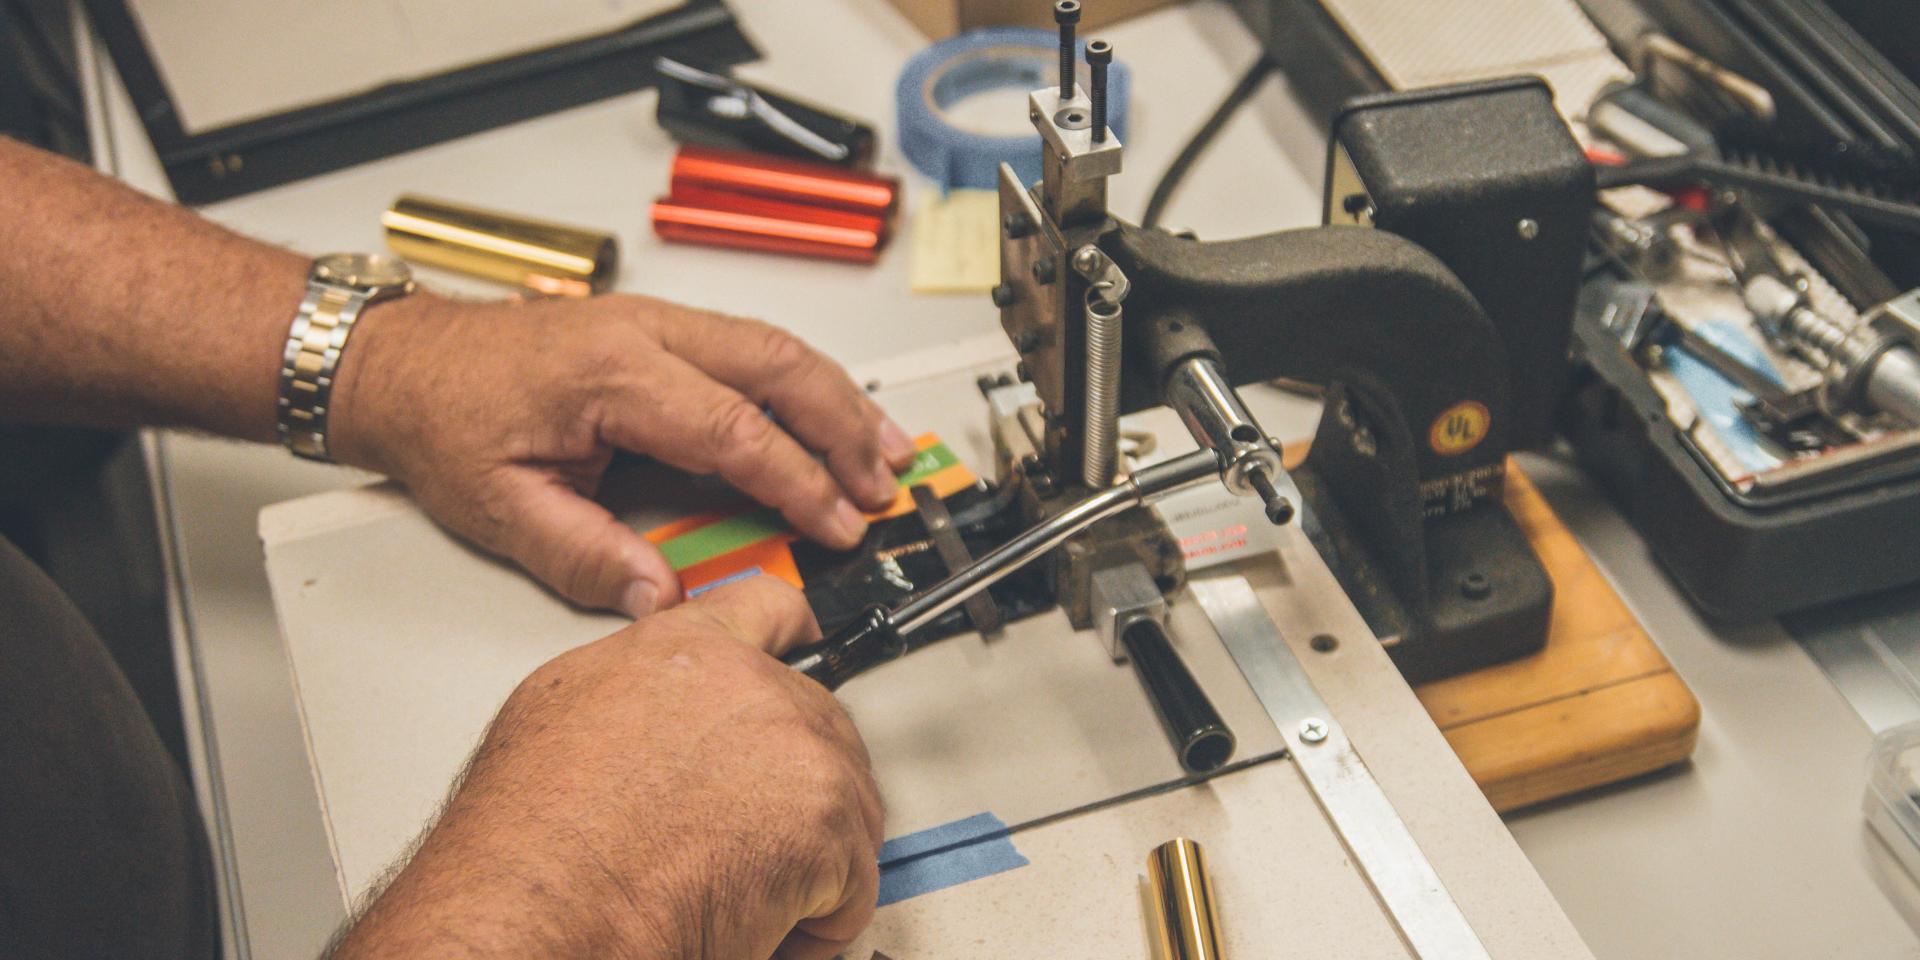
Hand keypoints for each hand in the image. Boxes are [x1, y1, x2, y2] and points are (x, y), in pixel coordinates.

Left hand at [328, 292, 916, 616]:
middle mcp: (644, 332)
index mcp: (611, 373)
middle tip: (883, 486)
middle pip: (778, 367)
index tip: (838, 524)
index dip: (798, 481)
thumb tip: (662, 598)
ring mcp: (656, 321)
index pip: (733, 429)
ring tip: (886, 449)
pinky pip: (752, 346)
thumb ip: (586, 555)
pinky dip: (804, 382)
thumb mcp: (501, 507)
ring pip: (775, 347)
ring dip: (839, 397)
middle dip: (844, 428)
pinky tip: (831, 413)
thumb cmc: (446, 421)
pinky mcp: (659, 327)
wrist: (404, 363)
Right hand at [330, 576, 884, 958]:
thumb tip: (659, 711)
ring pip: (847, 802)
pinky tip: (759, 926)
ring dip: (808, 857)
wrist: (538, 906)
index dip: (798, 642)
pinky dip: (818, 922)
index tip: (813, 656)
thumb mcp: (558, 715)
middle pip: (822, 721)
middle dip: (801, 787)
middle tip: (753, 842)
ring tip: (738, 892)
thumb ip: (637, 693)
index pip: (768, 610)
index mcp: (680, 650)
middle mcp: (745, 680)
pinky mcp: (823, 811)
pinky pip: (854, 880)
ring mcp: (793, 741)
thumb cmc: (528, 844)